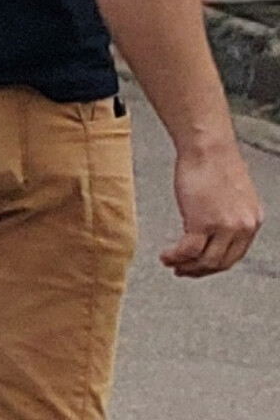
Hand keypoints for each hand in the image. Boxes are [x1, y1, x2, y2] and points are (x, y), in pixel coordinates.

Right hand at [161, 132, 263, 277]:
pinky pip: (188, 251)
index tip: (198, 266)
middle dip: (199, 271)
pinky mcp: (203, 223)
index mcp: (252, 220)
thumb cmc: (215, 163)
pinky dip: (174, 257)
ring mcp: (224, 226)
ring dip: (185, 266)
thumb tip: (211, 230)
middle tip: (182, 270)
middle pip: (221, 263)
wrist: (208, 147)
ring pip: (205, 261)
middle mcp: (243, 226)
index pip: (235, 255)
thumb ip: (227, 216)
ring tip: (170, 262)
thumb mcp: (232, 195)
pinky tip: (166, 255)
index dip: (214, 266)